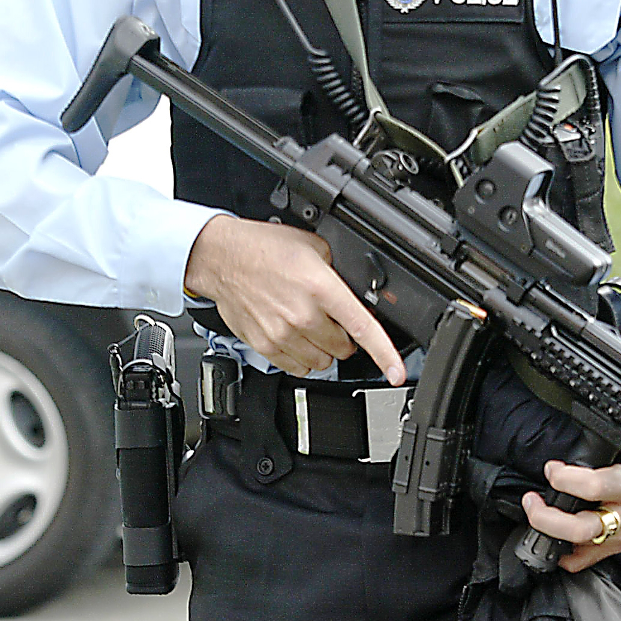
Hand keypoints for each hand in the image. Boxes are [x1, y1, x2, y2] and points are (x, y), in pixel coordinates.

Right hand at [184, 215, 405, 383]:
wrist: (223, 258)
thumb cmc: (265, 249)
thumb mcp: (315, 247)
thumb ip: (339, 273)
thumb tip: (358, 292)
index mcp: (322, 288)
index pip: (362, 328)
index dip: (385, 355)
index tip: (397, 373)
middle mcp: (304, 315)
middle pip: (344, 349)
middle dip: (344, 337)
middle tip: (331, 319)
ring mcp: (283, 334)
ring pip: (322, 362)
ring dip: (324, 349)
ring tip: (311, 326)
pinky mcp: (265, 345)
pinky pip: (297, 367)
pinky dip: (303, 358)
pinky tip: (297, 338)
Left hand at [521, 460, 620, 571]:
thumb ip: (594, 463)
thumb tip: (557, 466)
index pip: (594, 486)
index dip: (564, 479)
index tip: (551, 470)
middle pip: (581, 527)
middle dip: (546, 516)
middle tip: (531, 501)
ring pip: (580, 544)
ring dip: (549, 531)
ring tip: (536, 514)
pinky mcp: (617, 549)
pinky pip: (583, 560)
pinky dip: (563, 552)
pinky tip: (554, 540)